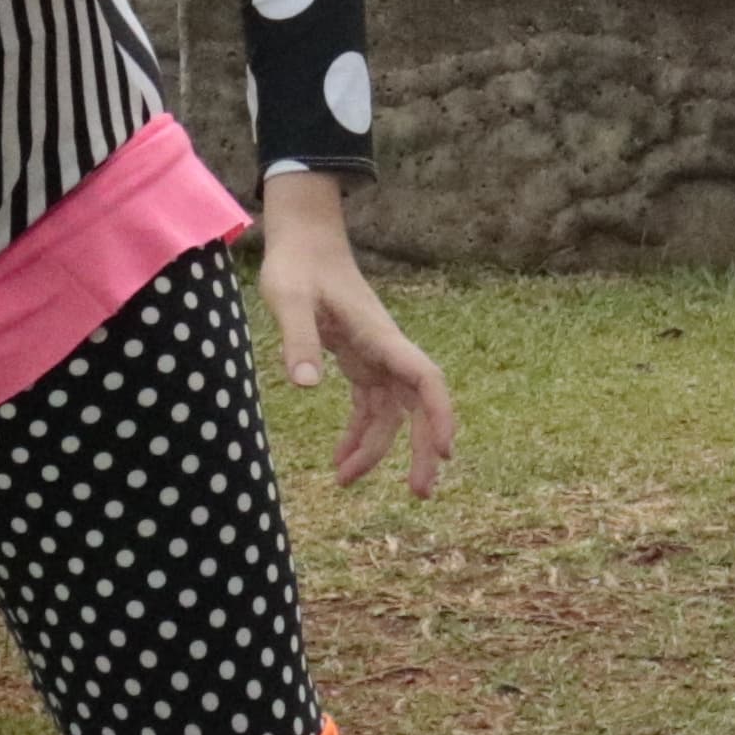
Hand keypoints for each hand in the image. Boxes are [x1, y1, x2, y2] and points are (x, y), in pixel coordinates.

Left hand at [253, 170, 453, 497]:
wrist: (303, 240)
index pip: (425, 379)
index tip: (446, 451)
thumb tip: (307, 387)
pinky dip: (359, 433)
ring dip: (378, 449)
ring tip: (345, 484)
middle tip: (420, 494)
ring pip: (392, 412)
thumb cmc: (297, 265)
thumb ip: (298, 340)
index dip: (441, 414)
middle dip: (422, 449)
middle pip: (418, 405)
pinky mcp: (359, 360)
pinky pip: (370, 405)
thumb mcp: (289, 299)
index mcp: (380, 337)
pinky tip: (338, 458)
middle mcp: (386, 350)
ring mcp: (375, 356)